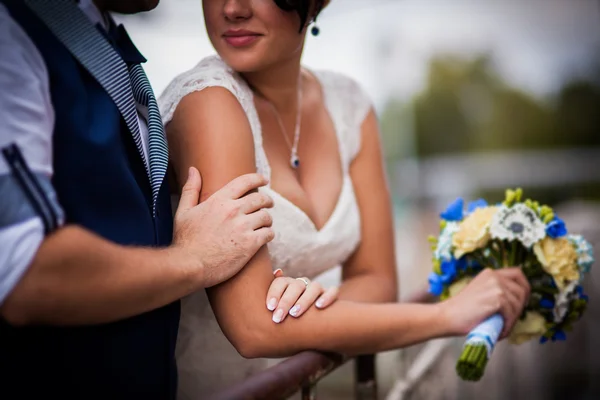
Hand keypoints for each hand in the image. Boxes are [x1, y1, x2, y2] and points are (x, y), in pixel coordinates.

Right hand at [173, 167, 274, 287]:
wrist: (190, 266)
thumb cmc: (185, 241)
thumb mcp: (184, 211)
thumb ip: (191, 189)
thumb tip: (193, 170)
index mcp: (219, 200)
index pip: (245, 181)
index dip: (258, 178)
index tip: (264, 180)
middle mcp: (233, 210)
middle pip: (260, 199)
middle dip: (267, 200)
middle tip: (269, 204)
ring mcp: (243, 227)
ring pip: (266, 217)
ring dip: (268, 219)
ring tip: (266, 223)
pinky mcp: (250, 244)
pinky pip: (269, 234)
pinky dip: (269, 234)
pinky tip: (265, 236)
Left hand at [266, 269, 338, 323]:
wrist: (309, 321)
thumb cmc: (286, 314)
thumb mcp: (276, 306)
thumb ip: (271, 294)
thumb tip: (276, 273)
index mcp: (288, 284)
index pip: (281, 282)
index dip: (274, 293)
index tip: (269, 308)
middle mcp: (303, 284)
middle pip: (296, 286)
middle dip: (286, 301)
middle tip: (278, 317)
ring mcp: (317, 288)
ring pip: (314, 288)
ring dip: (304, 300)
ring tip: (295, 313)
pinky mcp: (330, 294)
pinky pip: (332, 291)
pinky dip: (327, 297)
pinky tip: (319, 306)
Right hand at [439, 267, 530, 338]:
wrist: (447, 316)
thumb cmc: (461, 310)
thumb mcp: (480, 292)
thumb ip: (495, 291)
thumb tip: (515, 302)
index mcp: (490, 273)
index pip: (517, 273)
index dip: (524, 287)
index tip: (522, 300)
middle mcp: (494, 276)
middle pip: (522, 290)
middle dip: (521, 307)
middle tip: (512, 319)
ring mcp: (496, 286)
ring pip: (518, 304)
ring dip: (513, 319)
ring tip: (502, 328)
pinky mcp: (497, 299)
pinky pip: (512, 314)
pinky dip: (508, 325)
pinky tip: (500, 331)